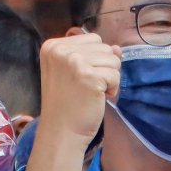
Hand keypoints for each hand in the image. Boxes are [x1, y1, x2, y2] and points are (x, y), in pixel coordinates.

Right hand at [32, 31, 121, 168]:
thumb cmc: (67, 104)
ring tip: (92, 93)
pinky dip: (112, 89)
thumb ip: (94, 56)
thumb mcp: (74, 72)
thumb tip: (118, 48)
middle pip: (104, 47)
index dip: (94, 60)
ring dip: (108, 79)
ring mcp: (74, 61)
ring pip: (112, 59)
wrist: (61, 131)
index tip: (80, 78)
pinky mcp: (89, 75)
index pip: (92, 39)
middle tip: (87, 88)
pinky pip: (115, 75)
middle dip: (103, 68)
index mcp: (53, 46)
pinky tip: (98, 98)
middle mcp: (61, 50)